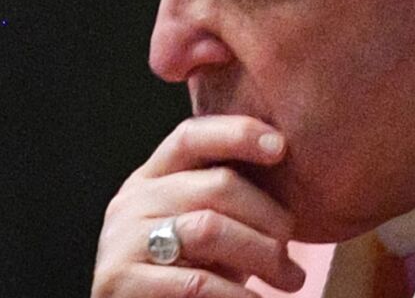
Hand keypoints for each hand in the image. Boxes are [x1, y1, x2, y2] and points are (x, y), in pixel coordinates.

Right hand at [92, 116, 306, 297]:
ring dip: (262, 254)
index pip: (191, 137)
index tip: (280, 147)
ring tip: (289, 279)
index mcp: (151, 179)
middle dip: (269, 216)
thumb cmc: (183, 276)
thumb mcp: (203, 230)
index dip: (237, 133)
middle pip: (215, 184)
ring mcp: (123, 240)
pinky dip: (236, 294)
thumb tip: (287, 170)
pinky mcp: (121, 281)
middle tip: (293, 250)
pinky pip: (196, 282)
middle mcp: (132, 202)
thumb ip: (227, 202)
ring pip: (209, 228)